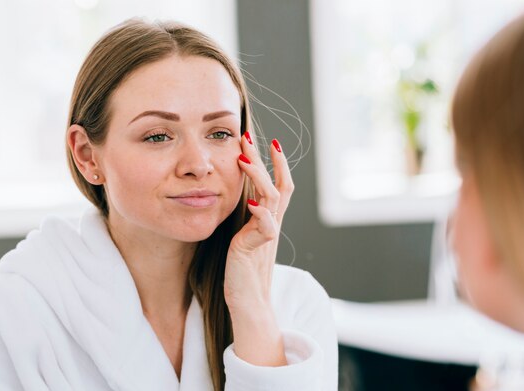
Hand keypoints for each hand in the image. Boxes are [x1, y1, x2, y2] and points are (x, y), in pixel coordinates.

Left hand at [224, 132, 293, 365]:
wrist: (249, 302)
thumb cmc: (243, 271)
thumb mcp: (246, 238)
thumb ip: (249, 220)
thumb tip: (244, 198)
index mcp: (269, 221)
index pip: (279, 185)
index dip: (277, 164)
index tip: (268, 142)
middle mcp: (272, 225)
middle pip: (279, 185)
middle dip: (267, 159)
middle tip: (251, 137)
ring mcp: (266, 235)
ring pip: (271, 198)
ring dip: (258, 175)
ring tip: (243, 157)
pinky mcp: (255, 249)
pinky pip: (266, 227)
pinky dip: (260, 212)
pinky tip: (250, 200)